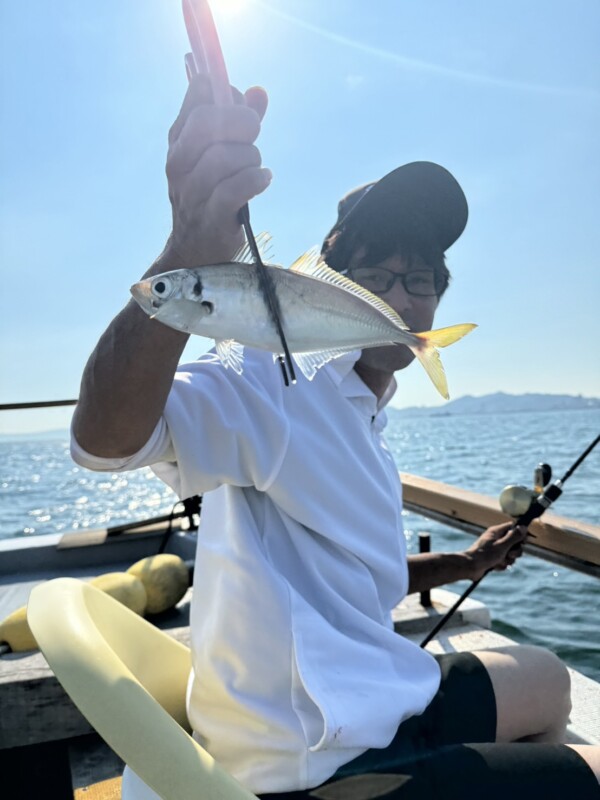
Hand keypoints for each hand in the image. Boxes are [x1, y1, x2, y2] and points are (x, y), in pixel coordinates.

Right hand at [160, 74, 270, 268]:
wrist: (196, 249)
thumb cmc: (212, 194)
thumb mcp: (219, 154)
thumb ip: (239, 122)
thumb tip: (259, 92)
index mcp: (179, 139)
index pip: (198, 92)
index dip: (228, 94)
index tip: (241, 110)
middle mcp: (179, 163)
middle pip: (208, 121)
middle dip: (243, 122)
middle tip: (254, 136)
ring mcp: (192, 191)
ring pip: (227, 156)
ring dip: (252, 159)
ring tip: (255, 169)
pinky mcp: (211, 217)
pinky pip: (237, 187)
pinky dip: (257, 180)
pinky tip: (263, 181)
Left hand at [464, 523, 527, 580]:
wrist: (470, 567)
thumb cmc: (484, 554)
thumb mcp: (502, 545)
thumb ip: (514, 537)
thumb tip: (524, 527)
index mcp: (496, 532)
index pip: (513, 528)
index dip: (520, 534)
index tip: (523, 542)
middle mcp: (496, 539)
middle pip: (515, 543)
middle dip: (515, 551)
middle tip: (509, 554)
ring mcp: (495, 549)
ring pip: (511, 554)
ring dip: (508, 560)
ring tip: (499, 561)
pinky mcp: (494, 559)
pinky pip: (505, 562)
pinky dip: (501, 565)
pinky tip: (494, 566)